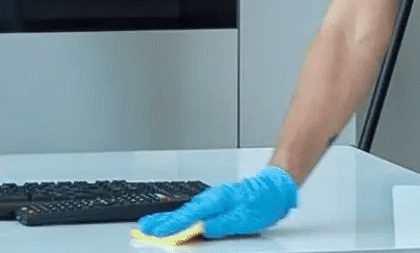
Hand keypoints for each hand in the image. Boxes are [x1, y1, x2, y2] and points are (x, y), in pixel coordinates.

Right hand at [137, 165, 297, 238]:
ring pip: (188, 211)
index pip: (189, 216)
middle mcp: (214, 197)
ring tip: (154, 226)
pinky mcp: (218, 202)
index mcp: (218, 201)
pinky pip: (196, 210)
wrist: (276, 187)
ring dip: (170, 218)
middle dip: (163, 221)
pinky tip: (178, 220)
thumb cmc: (264, 200)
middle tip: (144, 228)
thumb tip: (201, 229)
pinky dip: (183, 215)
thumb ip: (220, 224)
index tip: (154, 232)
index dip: (170, 226)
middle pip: (184, 212)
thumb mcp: (243, 218)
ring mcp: (215, 199)